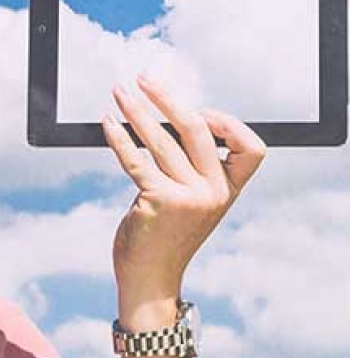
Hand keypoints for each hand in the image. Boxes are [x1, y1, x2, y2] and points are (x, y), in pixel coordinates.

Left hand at [102, 73, 265, 325]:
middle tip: (144, 78)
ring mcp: (188, 197)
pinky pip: (136, 159)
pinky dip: (119, 137)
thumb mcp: (189, 202)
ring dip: (136, 111)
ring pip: (160, 141)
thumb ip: (188, 170)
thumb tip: (163, 123)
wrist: (150, 279)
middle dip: (168, 99)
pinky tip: (106, 122)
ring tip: (118, 92)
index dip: (227, 123)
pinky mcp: (157, 201)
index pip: (251, 148)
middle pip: (196, 130)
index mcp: (228, 191)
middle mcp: (213, 192)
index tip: (196, 109)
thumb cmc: (164, 237)